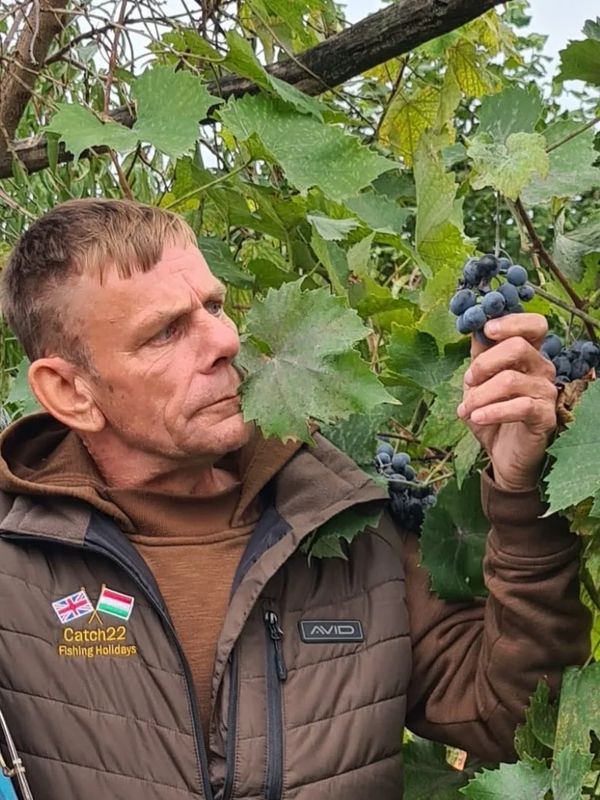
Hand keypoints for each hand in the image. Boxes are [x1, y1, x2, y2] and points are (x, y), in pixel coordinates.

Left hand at [457, 313, 557, 491]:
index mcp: (529, 354)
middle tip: (468, 380)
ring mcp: (546, 392)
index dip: (511, 321)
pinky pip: (519, 407)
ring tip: (466, 408)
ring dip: (480, 394)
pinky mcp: (545, 416)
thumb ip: (479, 356)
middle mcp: (542, 368)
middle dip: (484, 362)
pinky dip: (491, 411)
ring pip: (511, 380)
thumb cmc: (491, 413)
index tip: (486, 330)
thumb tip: (475, 328)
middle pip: (518, 347)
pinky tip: (476, 417)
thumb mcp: (478, 383)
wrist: (501, 454)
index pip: (533, 325)